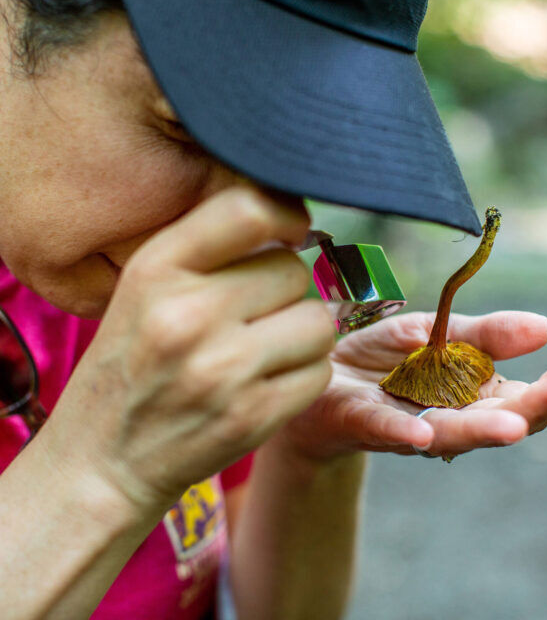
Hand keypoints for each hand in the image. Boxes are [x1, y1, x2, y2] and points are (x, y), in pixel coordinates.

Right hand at [43, 185, 335, 511]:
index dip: (286, 214)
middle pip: (294, 270)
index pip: (249, 210)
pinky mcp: (252, 416)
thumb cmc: (129, 368)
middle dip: (286, 290)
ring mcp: (222, 369)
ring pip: (318, 321)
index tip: (292, 231)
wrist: (101, 462)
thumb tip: (287, 221)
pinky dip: (305, 375)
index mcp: (155, 271)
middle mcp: (188, 315)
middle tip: (258, 314)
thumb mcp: (142, 292)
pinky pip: (320, 372)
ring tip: (267, 350)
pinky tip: (269, 383)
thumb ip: (205, 251)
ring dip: (303, 334)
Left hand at [278, 311, 546, 460]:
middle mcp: (444, 417)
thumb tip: (544, 328)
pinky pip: (385, 428)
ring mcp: (406, 425)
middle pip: (491, 421)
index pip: (515, 401)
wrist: (323, 373)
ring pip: (447, 431)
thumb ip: (483, 334)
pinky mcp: (363, 421)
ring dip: (479, 429)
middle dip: (529, 409)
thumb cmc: (385, 359)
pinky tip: (425, 433)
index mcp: (467, 395)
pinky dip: (405, 432)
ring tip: (514, 425)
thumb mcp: (435, 333)